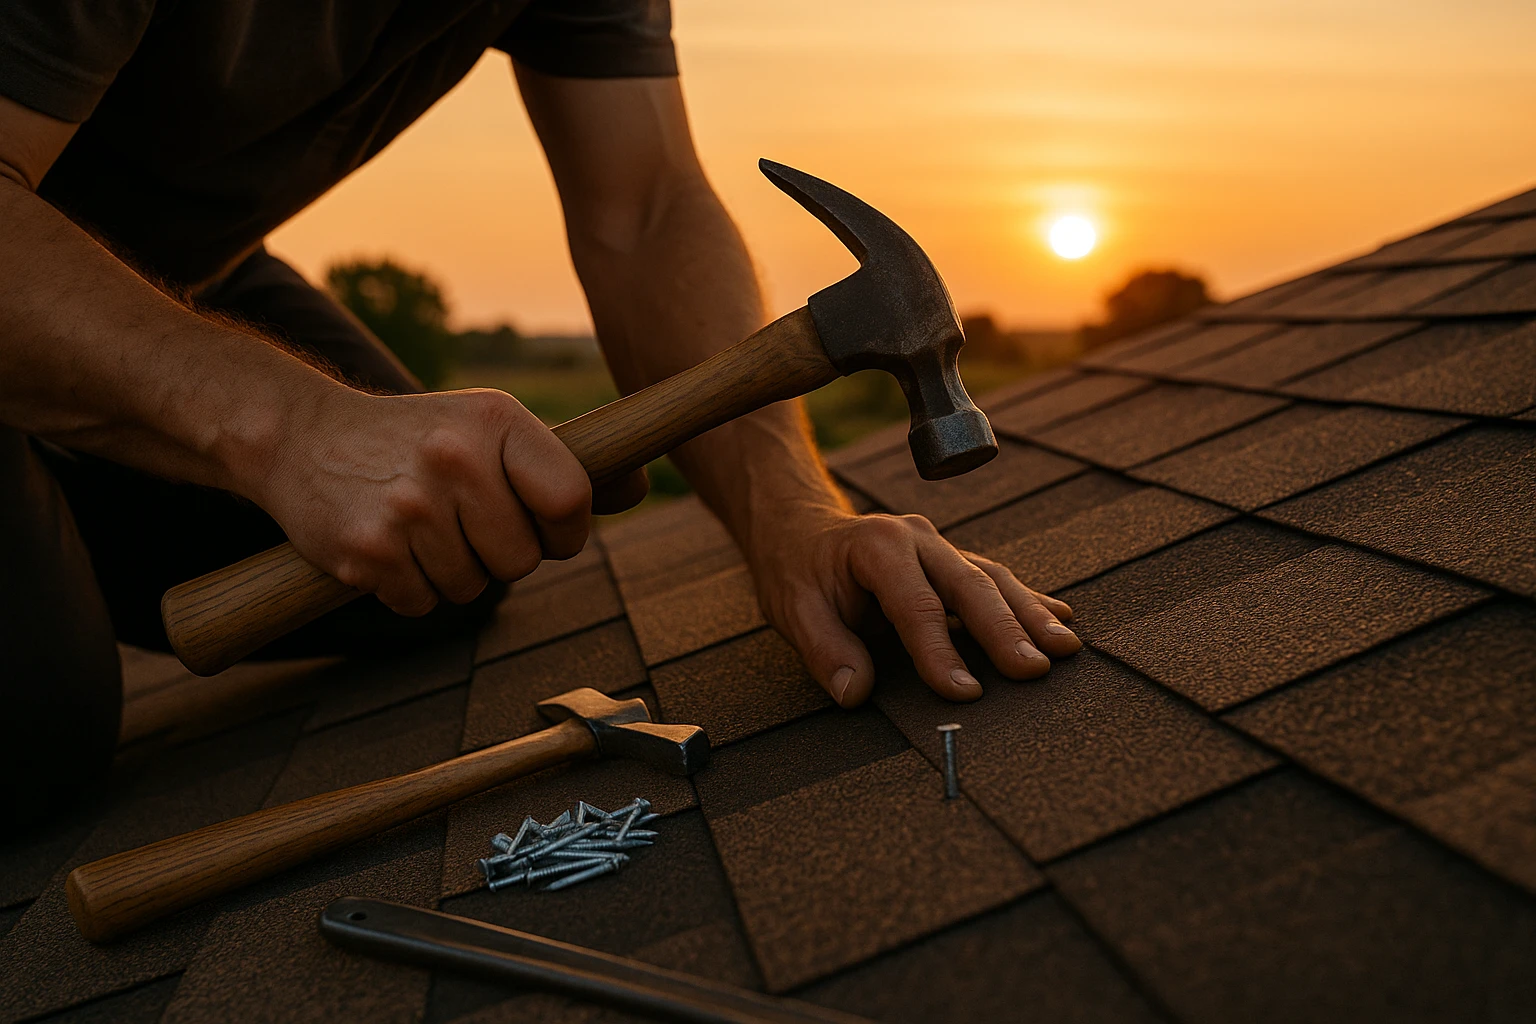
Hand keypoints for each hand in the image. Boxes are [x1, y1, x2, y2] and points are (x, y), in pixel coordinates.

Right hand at [253, 386, 591, 614]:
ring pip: (473, 588)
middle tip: (464, 522)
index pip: (570, 500)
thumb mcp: (491, 428)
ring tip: (422, 527)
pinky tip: (391, 545)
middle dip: (501, 554)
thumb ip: (564, 465)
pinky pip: (423, 603)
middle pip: (521, 560)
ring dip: (453, 572)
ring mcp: (407, 508)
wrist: (301, 436)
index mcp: (496, 421)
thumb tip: (640, 486)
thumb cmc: (419, 437)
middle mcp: (453, 458)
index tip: (544, 525)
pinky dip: (411, 587)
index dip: (565, 529)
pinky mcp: (366, 552)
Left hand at [746, 504, 1080, 706]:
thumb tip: (854, 693)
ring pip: (993, 579)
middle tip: (1037, 669)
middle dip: (1006, 629)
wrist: (801, 530)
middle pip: (969, 585)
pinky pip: (994, 580)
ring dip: (1031, 615)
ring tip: (1065, 649)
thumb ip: (824, 650)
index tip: (964, 694)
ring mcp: (939, 547)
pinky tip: (1061, 620)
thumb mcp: (793, 610)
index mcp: (877, 547)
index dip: (939, 652)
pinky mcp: (951, 561)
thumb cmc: (798, 573)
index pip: (916, 606)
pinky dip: (1028, 602)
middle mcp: (917, 540)